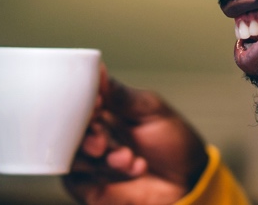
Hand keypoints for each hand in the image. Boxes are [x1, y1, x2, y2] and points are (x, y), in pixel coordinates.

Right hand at [62, 66, 209, 204]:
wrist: (189, 181)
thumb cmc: (173, 144)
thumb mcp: (152, 111)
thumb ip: (122, 96)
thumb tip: (98, 70)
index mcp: (103, 111)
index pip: (78, 102)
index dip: (81, 102)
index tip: (96, 104)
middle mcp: (91, 134)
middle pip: (68, 130)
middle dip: (87, 134)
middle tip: (102, 140)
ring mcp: (88, 162)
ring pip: (72, 155)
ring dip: (101, 157)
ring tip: (129, 158)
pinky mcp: (87, 187)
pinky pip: (76, 180)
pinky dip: (103, 175)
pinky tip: (133, 170)